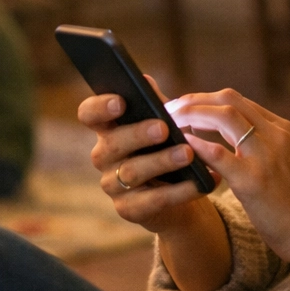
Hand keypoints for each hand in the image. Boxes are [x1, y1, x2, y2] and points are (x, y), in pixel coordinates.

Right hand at [78, 76, 216, 233]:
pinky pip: (152, 201)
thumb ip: (153, 104)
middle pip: (112, 144)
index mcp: (107, 129)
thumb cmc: (165, 148)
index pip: (89, 114)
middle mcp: (103, 156)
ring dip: (162, 161)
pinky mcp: (129, 210)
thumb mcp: (161, 123)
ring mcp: (113, 185)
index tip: (120, 101)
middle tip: (163, 128)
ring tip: (188, 153)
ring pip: (131, 172)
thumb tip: (146, 81)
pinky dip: (180, 191)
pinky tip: (200, 182)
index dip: (100, 107)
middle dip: (138, 134)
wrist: (178, 192)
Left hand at [167, 89, 289, 267]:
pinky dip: (196, 144)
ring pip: (223, 116)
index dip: (207, 100)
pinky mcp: (253, 181)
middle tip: (170, 108)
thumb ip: (266, 147)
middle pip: (228, 100)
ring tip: (169, 123)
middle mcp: (276, 135)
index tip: (187, 106)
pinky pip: (218, 153)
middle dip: (195, 100)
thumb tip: (235, 140)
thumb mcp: (289, 164)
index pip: (239, 101)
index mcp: (284, 130)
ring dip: (191, 114)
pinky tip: (179, 146)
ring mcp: (265, 156)